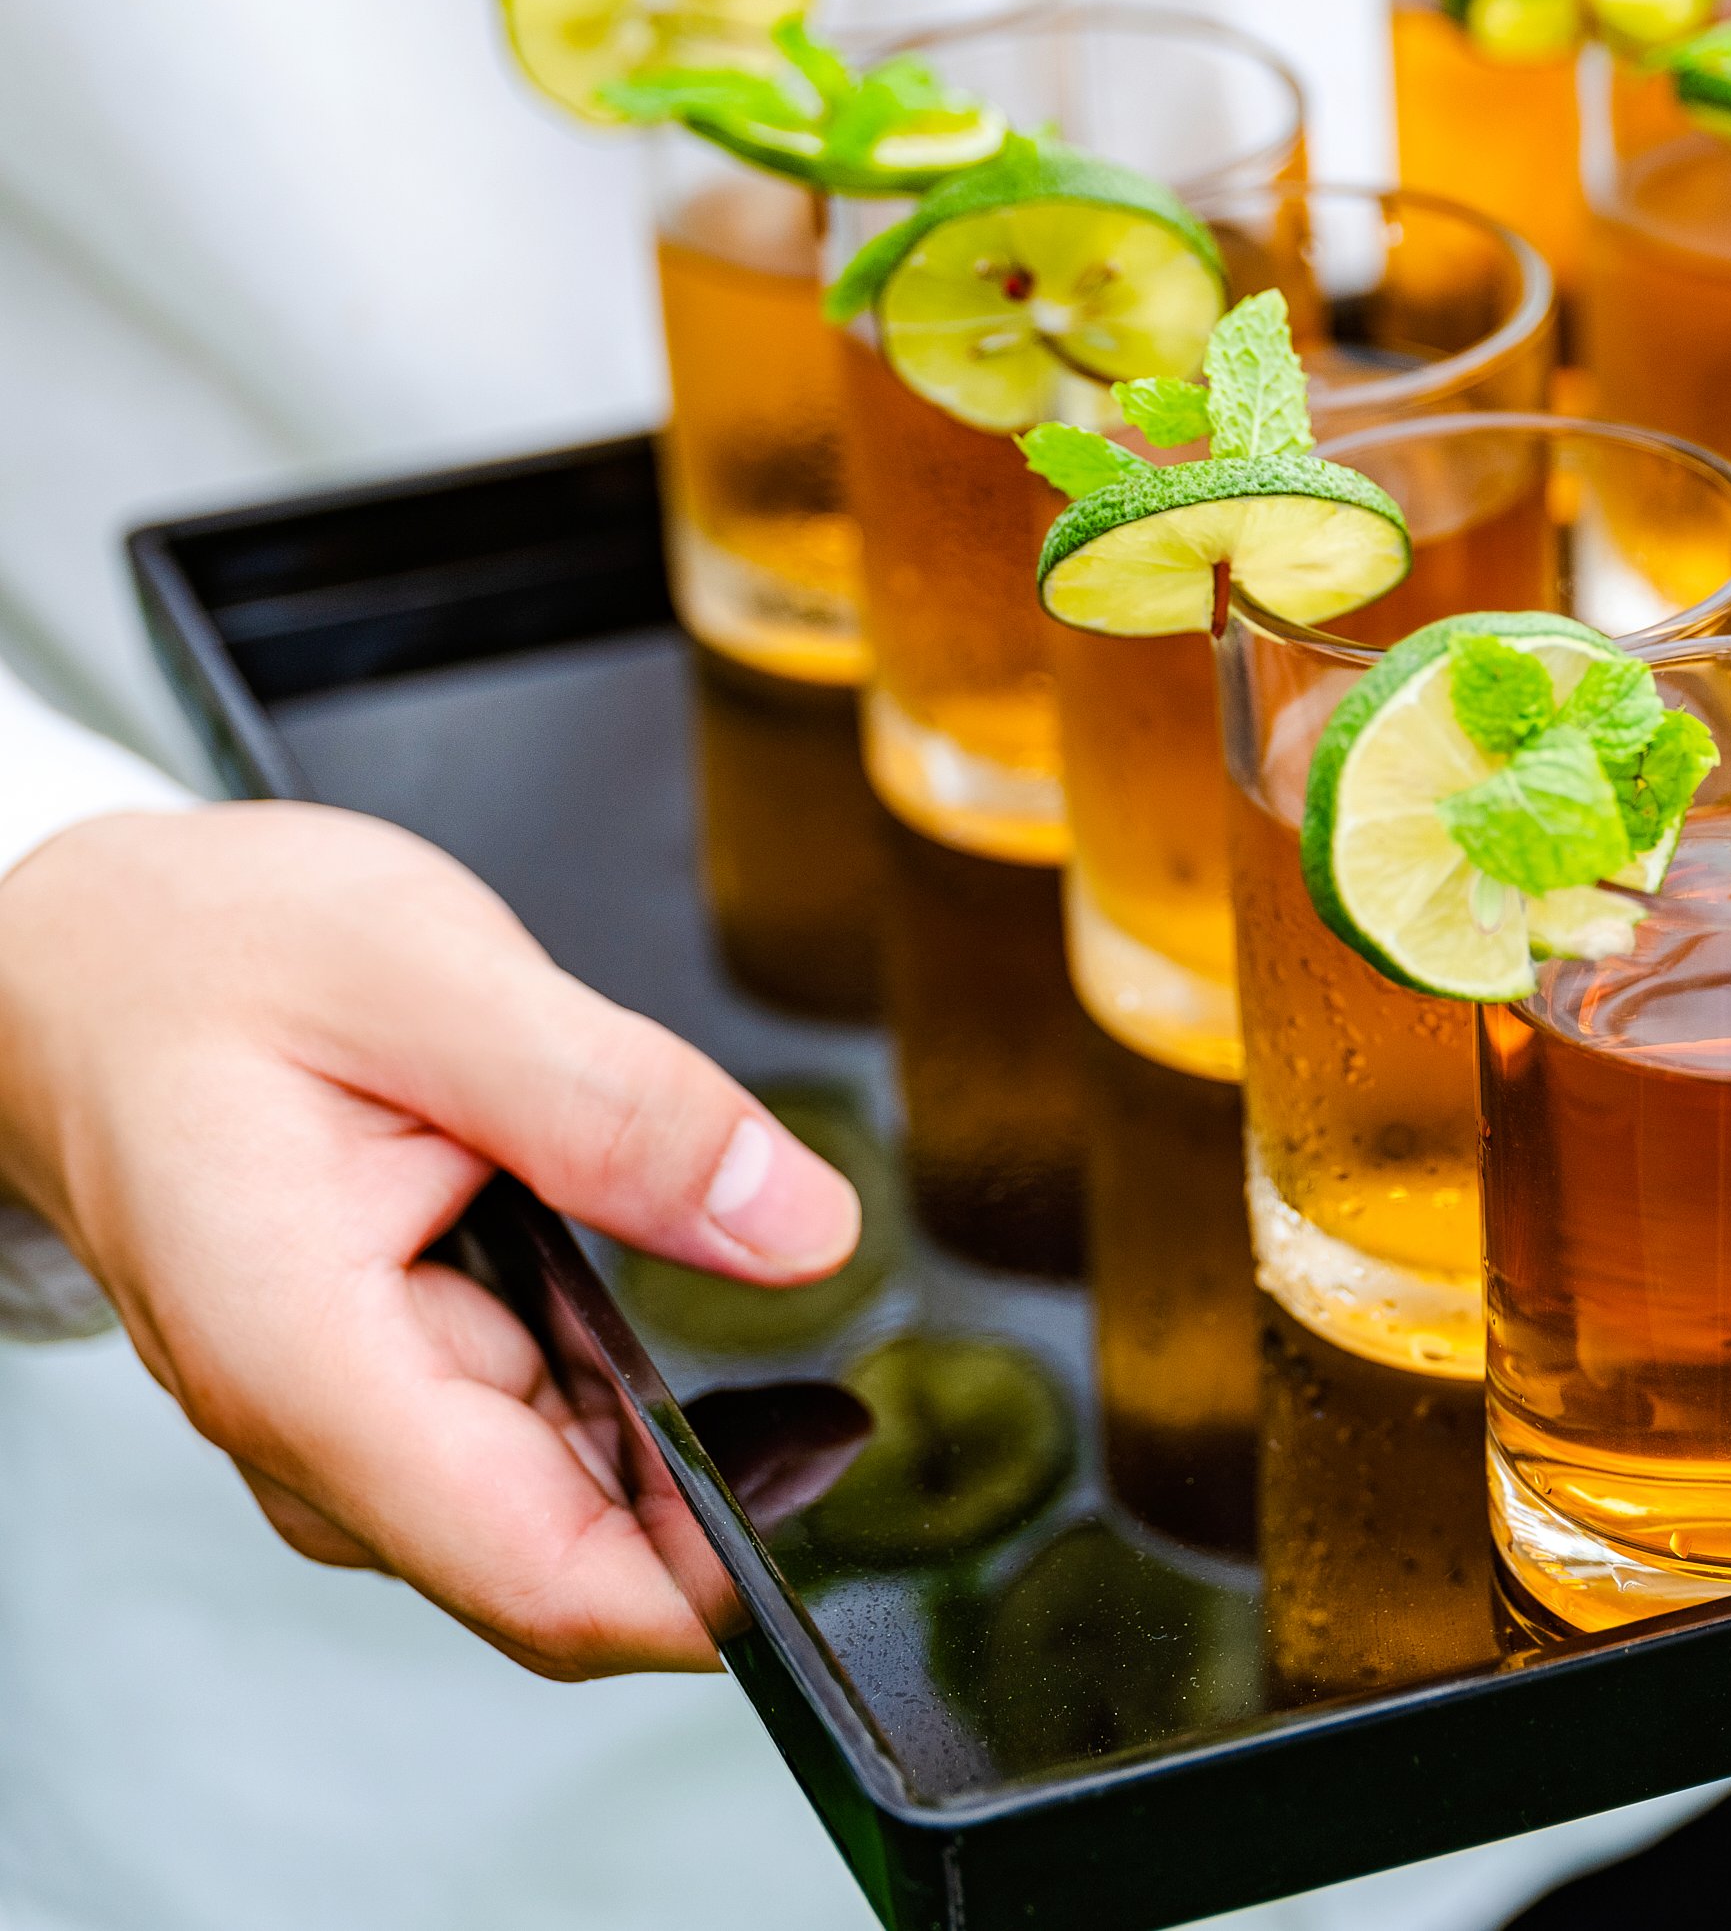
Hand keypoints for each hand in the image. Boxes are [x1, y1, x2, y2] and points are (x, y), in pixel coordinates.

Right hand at [0, 803, 859, 1679]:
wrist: (76, 954)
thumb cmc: (204, 956)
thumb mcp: (435, 974)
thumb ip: (621, 1107)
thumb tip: (798, 1227)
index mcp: (308, 1359)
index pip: (536, 1576)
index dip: (705, 1586)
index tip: (830, 1510)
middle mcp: (315, 1424)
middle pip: (560, 1559)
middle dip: (716, 1503)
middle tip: (844, 1402)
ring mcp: (341, 1416)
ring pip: (552, 1503)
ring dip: (673, 1443)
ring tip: (765, 1306)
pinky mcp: (373, 1379)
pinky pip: (524, 1431)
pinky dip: (616, 1388)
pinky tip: (674, 1292)